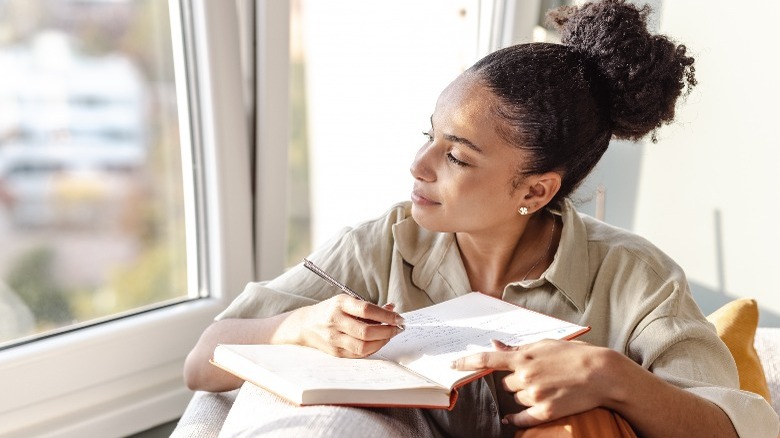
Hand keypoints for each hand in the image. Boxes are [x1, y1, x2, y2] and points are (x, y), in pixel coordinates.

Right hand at [294, 295, 404, 357]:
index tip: (399, 318)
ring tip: (390, 335)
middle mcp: (336, 321)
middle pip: (366, 331)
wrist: (306, 325)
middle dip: (387, 331)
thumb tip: (392, 309)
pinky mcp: (336, 352)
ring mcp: (334, 339)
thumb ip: (369, 307)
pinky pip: (359, 354)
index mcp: (340, 304)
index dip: (387, 315)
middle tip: (398, 328)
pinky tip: (378, 343)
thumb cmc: (331, 311)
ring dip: (382, 342)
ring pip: (363, 346)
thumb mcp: (347, 302)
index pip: (367, 310)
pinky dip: (373, 349)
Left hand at [452, 339, 619, 427]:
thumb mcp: (546, 344)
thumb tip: (495, 345)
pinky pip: (521, 418)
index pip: (488, 359)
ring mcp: (535, 394)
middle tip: (535, 377)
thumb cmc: (574, 355)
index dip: (467, 362)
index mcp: (524, 356)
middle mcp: (526, 375)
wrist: (602, 374)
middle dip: (514, 382)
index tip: (452, 365)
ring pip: (515, 399)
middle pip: (505, 384)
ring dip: (523, 396)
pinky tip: (511, 419)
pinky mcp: (545, 411)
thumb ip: (518, 348)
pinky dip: (514, 419)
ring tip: (546, 388)